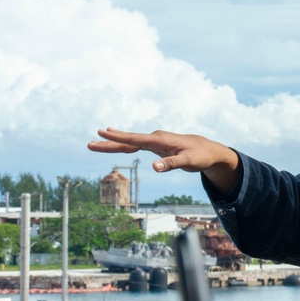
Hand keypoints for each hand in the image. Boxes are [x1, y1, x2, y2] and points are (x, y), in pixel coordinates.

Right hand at [88, 128, 240, 193]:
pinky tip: (116, 144)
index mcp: (160, 140)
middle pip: (128, 140)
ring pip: (130, 143)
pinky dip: (124, 145)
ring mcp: (155, 142)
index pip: (135, 139)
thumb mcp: (189, 161)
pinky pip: (136, 146)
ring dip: (113, 144)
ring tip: (95, 144)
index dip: (118, 136)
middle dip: (109, 142)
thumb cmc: (200, 155)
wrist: (209, 150)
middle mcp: (155, 138)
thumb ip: (172, 164)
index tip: (102, 132)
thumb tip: (154, 168)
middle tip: (90, 144)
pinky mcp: (156, 147)